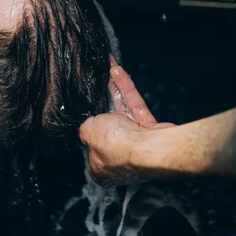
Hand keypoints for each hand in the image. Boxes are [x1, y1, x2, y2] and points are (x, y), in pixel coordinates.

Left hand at [79, 60, 174, 185]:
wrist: (150, 148)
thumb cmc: (118, 146)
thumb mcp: (88, 131)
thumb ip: (85, 127)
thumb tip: (86, 126)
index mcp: (100, 166)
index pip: (92, 144)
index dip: (89, 127)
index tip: (87, 111)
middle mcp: (118, 157)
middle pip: (108, 126)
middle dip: (103, 103)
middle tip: (95, 85)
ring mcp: (136, 144)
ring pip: (122, 111)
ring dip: (114, 90)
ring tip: (107, 69)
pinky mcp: (150, 130)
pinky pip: (135, 105)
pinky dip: (126, 89)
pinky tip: (118, 72)